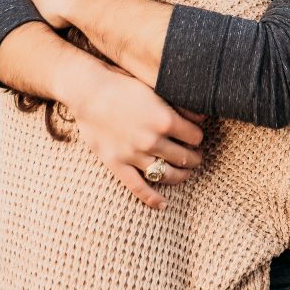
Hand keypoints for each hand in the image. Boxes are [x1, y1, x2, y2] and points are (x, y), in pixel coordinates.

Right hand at [62, 64, 206, 208]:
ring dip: (181, 175)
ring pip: (166, 174)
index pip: (195, 137)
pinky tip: (163, 205)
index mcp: (165, 120)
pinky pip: (137, 187)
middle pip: (184, 157)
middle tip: (196, 155)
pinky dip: (152, 198)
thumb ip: (179, 105)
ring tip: (186, 172)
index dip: (197, 136)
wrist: (87, 91)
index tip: (195, 135)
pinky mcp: (117, 164)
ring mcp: (134, 155)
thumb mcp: (155, 89)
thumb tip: (202, 117)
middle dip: (194, 157)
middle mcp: (152, 141)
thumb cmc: (123, 85)